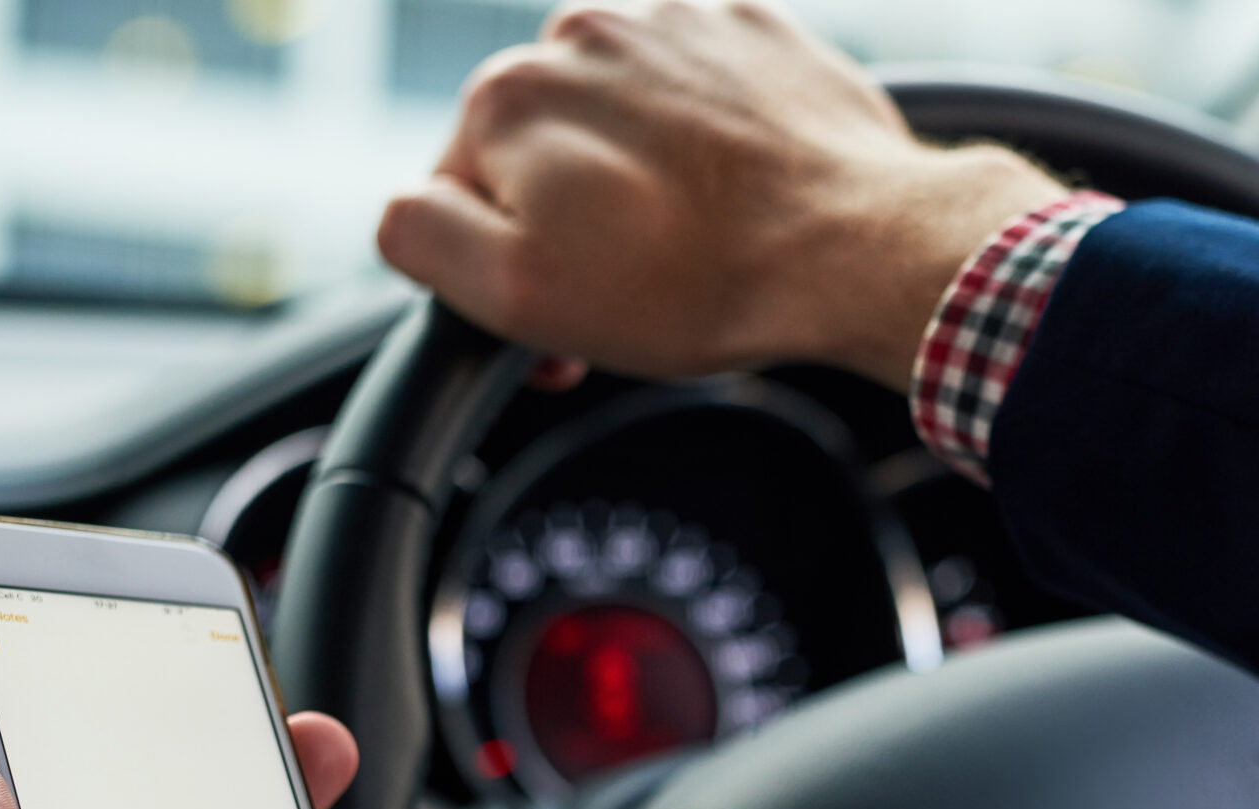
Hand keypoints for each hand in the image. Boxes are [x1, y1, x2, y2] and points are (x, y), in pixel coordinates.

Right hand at [375, 1, 1063, 391]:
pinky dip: (704, 143)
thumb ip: (419, 237)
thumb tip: (402, 208)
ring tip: (693, 244)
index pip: (460, 194)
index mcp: (505, 95)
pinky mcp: (749, 30)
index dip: (504, 272)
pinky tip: (735, 199)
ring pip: (618, 119)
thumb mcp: (518, 293)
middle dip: (572, 222)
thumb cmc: (698, 283)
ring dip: (635, 180)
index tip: (563, 328)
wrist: (856, 249)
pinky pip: (696, 93)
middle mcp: (579, 33)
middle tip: (635, 295)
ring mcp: (670, 20)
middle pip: (542, 150)